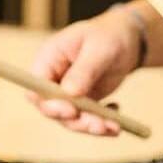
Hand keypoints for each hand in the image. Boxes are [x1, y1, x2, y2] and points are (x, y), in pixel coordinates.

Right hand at [26, 11, 144, 135]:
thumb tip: (70, 93)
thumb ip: (84, 70)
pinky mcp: (82, 101)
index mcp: (48, 60)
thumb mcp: (98, 48)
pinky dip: (102, 123)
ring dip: (91, 126)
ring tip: (113, 126)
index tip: (71, 111)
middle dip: (75, 120)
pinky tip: (116, 117)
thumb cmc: (108, 35)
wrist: (125, 39)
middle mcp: (53, 79)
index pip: (36, 89)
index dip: (49, 104)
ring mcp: (67, 92)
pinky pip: (87, 118)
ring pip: (71, 118)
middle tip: (99, 125)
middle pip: (52, 109)